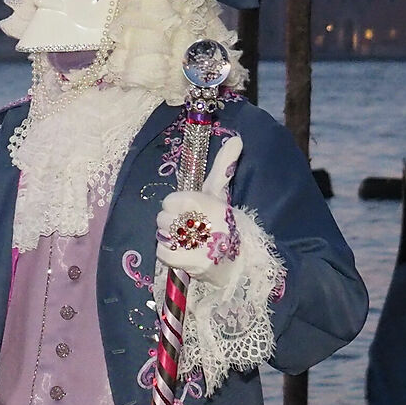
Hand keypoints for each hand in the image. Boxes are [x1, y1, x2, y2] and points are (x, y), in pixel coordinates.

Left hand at [155, 135, 244, 281]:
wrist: (242, 261)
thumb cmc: (228, 223)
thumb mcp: (222, 193)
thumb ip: (223, 166)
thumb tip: (236, 138)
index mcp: (213, 205)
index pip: (173, 199)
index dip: (175, 204)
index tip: (185, 209)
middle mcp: (206, 225)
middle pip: (164, 217)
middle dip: (171, 220)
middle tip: (185, 225)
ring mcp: (198, 247)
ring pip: (162, 234)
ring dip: (170, 236)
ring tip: (184, 238)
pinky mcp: (192, 265)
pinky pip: (163, 253)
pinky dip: (167, 252)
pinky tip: (180, 250)